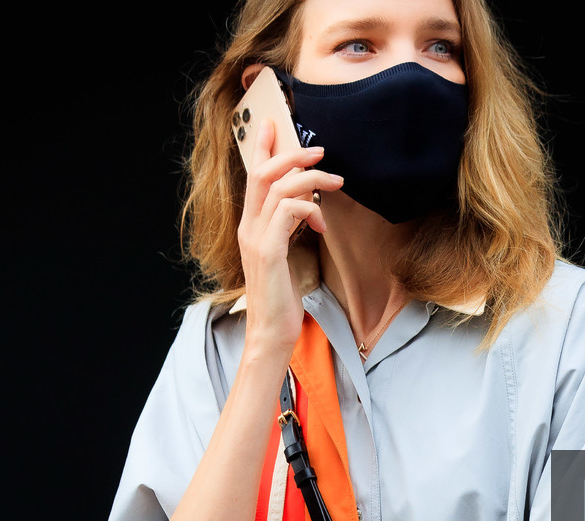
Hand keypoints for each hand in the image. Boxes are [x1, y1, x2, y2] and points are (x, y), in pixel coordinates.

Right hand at [238, 118, 343, 359]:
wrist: (271, 331)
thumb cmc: (282, 297)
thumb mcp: (286, 255)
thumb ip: (290, 229)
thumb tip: (309, 208)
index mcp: (251, 226)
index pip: (252, 176)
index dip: (261, 148)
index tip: (274, 125)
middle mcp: (248, 227)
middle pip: (263, 173)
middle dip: (292, 155)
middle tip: (320, 151)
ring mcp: (256, 239)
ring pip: (278, 188)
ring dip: (311, 179)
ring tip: (336, 181)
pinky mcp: (267, 252)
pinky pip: (288, 212)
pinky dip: (309, 208)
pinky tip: (322, 222)